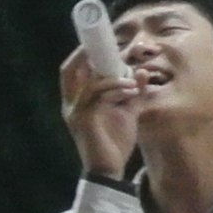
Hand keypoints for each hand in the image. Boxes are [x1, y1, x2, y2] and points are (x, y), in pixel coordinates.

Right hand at [59, 46, 138, 178]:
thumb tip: (142, 71)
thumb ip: (134, 92)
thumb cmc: (115, 142)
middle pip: (69, 69)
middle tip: (114, 48)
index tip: (106, 41)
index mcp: (77, 100)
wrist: (109, 172)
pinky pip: (98, 96)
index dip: (84, 53)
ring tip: (134, 80)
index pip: (72, 70)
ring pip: (90, 82)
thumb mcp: (127, 112)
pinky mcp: (84, 120)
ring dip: (114, 76)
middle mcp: (71, 103)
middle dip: (88, 54)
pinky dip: (116, 88)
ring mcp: (75, 112)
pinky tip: (132, 89)